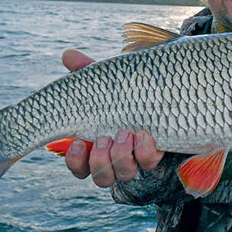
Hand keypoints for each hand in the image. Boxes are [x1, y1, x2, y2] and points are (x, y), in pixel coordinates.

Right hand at [61, 49, 163, 186]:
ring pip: (123, 174)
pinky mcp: (155, 153)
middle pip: (101, 177)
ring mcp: (136, 158)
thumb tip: (67, 55)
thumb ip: (86, 70)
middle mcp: (115, 158)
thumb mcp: (107, 80)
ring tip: (124, 134)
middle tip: (104, 138)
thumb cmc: (126, 90)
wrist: (164, 92)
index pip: (79, 166)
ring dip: (121, 157)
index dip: (75, 161)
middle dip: (101, 160)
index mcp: (96, 144)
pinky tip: (144, 135)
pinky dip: (145, 152)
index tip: (78, 143)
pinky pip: (149, 163)